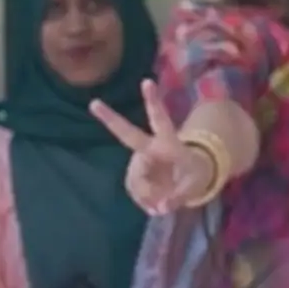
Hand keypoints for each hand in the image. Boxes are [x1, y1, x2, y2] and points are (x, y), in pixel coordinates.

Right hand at [94, 80, 210, 214]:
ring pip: (135, 179)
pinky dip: (144, 200)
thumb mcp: (194, 186)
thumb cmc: (195, 174)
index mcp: (168, 142)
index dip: (153, 101)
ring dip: (147, 195)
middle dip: (110, 118)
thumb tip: (160, 207)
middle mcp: (149, 147)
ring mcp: (140, 160)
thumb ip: (178, 197)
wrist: (189, 178)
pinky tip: (154, 204)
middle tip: (93, 103)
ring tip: (162, 204)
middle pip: (127, 133)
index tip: (147, 81)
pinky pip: (134, 190)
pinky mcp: (135, 174)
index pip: (160, 120)